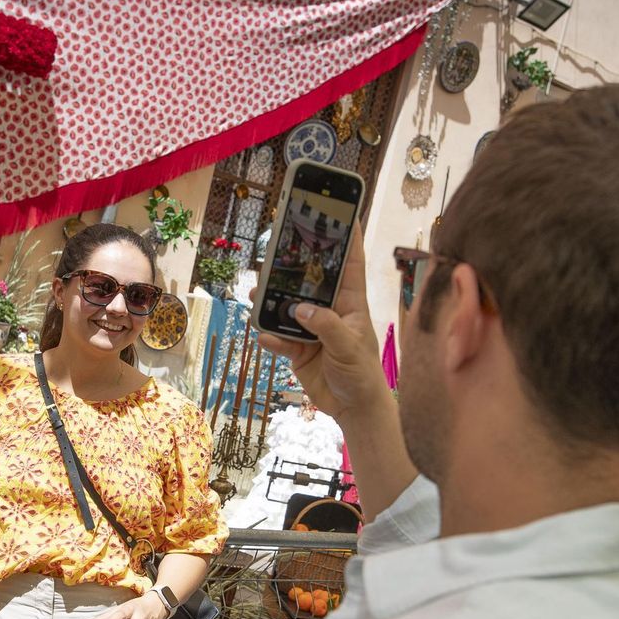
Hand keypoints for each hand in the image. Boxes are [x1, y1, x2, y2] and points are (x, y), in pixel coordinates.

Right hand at [253, 224, 387, 421]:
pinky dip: (270, 336)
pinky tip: (263, 335)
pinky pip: (279, 337)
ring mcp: (312, 328)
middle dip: (292, 267)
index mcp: (350, 302)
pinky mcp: (298, 348)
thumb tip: (300, 308)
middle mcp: (329, 310)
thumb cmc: (362, 373)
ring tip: (256, 295)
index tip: (344, 210)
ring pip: (287, 306)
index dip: (347, 237)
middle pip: (309, 280)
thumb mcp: (349, 347)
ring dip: (271, 302)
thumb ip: (326, 326)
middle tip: (274, 251)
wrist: (353, 408)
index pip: (350, 263)